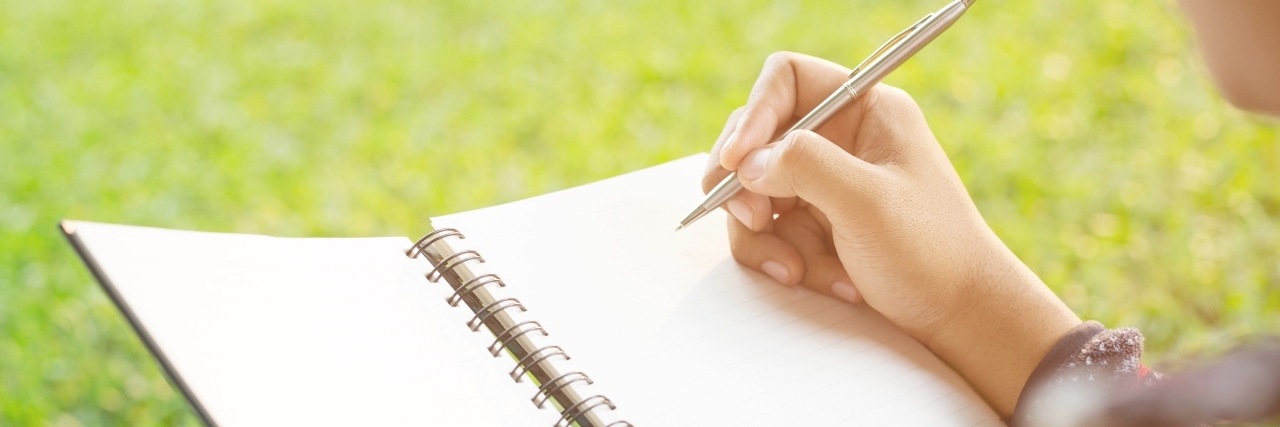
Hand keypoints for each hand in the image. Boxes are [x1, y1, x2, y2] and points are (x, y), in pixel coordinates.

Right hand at [703, 52, 1080, 416]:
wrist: (959, 318)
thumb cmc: (932, 253)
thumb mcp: (866, 202)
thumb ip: (804, 166)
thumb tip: (747, 162)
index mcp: (864, 110)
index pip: (786, 80)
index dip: (754, 114)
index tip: (736, 161)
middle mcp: (839, 140)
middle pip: (755, 139)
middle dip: (746, 187)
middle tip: (754, 221)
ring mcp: (823, 184)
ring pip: (753, 194)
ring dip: (768, 239)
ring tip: (800, 271)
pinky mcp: (814, 225)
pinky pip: (769, 234)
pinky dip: (785, 260)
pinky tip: (828, 281)